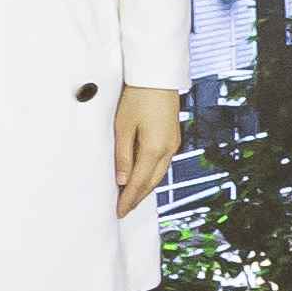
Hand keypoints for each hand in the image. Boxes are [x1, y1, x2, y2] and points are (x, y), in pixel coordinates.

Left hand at [115, 90, 182, 215]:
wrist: (156, 78)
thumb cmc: (137, 98)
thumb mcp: (122, 127)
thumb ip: (122, 156)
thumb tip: (122, 181)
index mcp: (154, 149)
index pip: (139, 183)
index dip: (128, 200)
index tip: (118, 212)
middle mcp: (168, 150)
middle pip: (151, 183)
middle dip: (137, 198)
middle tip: (123, 210)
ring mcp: (173, 144)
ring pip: (158, 175)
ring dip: (145, 188)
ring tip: (130, 198)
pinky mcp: (172, 139)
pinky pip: (161, 164)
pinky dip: (150, 175)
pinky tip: (142, 178)